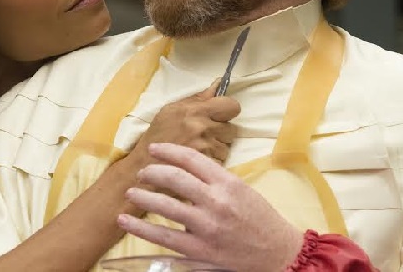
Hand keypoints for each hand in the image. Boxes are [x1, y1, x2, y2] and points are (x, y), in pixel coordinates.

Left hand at [118, 143, 302, 271]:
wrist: (277, 253)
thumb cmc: (260, 219)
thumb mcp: (241, 189)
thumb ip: (214, 178)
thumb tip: (184, 167)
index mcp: (227, 183)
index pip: (191, 158)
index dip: (168, 150)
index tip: (154, 149)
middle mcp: (216, 202)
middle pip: (174, 178)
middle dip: (152, 171)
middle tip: (142, 171)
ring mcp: (206, 228)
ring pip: (165, 206)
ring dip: (143, 196)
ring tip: (131, 192)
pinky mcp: (199, 251)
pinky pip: (163, 237)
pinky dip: (141, 227)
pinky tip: (126, 220)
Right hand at [131, 82, 239, 165]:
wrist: (145, 164)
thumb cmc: (158, 135)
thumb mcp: (172, 110)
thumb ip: (198, 98)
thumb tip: (219, 83)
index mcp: (196, 110)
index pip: (232, 106)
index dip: (227, 110)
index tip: (219, 115)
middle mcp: (203, 128)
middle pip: (232, 129)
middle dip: (221, 133)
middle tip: (205, 135)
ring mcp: (206, 148)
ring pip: (227, 147)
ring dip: (216, 149)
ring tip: (198, 149)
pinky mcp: (206, 165)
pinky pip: (220, 162)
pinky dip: (212, 162)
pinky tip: (197, 160)